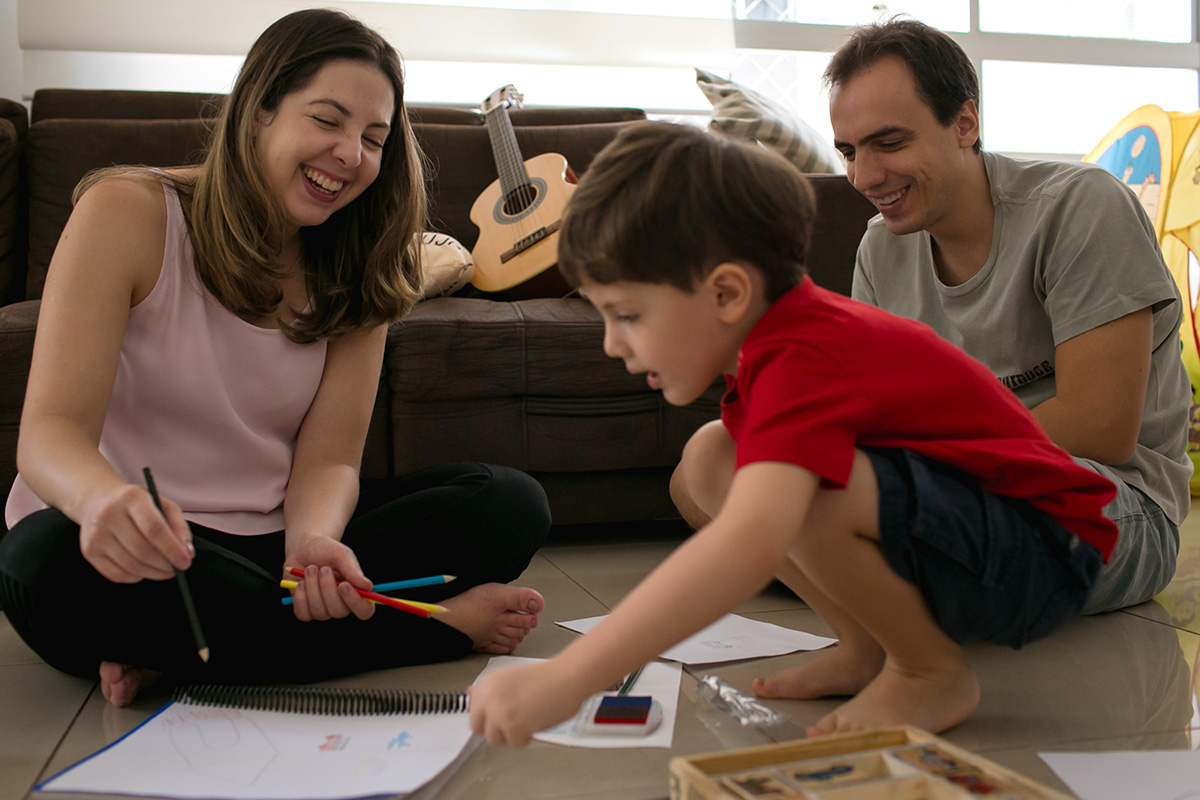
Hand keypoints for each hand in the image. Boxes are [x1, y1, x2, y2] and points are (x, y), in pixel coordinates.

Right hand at [79, 483, 193, 582]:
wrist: (98, 500)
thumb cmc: (137, 504)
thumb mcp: (162, 504)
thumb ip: (179, 525)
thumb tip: (187, 552)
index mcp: (130, 498)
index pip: (153, 528)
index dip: (172, 548)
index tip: (186, 561)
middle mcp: (109, 515)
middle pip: (142, 550)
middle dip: (165, 564)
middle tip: (178, 568)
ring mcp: (95, 534)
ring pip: (131, 566)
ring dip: (154, 573)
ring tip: (166, 569)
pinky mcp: (89, 551)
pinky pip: (117, 574)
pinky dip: (137, 576)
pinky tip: (145, 569)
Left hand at [283, 537, 374, 621]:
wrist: (303, 549)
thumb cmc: (326, 551)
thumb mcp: (341, 554)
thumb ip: (353, 570)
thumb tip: (368, 586)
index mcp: (356, 592)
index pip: (365, 610)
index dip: (356, 603)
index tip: (344, 585)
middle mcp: (341, 605)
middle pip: (339, 612)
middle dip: (328, 589)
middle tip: (324, 569)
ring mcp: (322, 610)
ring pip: (319, 612)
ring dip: (313, 587)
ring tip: (311, 569)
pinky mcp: (305, 611)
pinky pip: (303, 613)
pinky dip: (300, 596)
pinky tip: (301, 582)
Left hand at [468, 661, 589, 746]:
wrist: (566, 678)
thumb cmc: (547, 677)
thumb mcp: (511, 677)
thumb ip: (491, 691)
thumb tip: (471, 696)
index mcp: (488, 683)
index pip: (473, 710)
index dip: (486, 717)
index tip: (495, 718)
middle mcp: (489, 698)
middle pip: (478, 728)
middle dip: (494, 729)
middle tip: (512, 722)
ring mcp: (500, 714)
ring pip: (495, 739)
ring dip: (511, 735)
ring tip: (527, 720)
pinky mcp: (513, 728)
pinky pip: (515, 744)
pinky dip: (527, 738)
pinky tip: (536, 722)